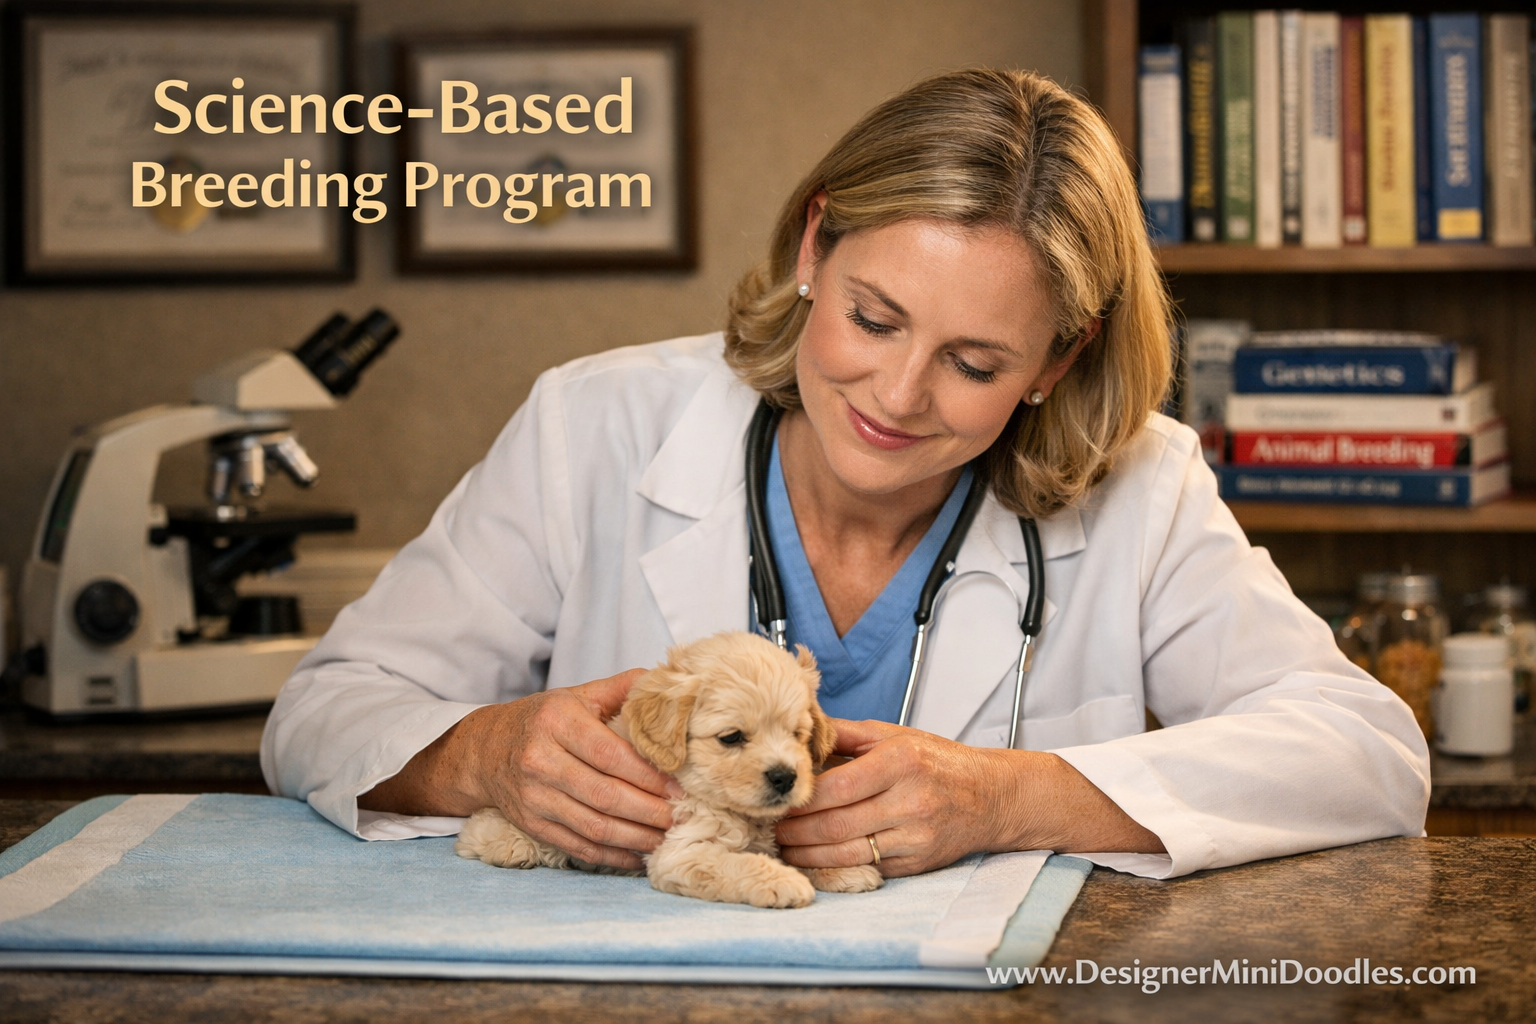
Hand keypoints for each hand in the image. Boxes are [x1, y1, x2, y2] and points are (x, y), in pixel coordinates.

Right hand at [361, 669, 682, 870]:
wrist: (485, 750)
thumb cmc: (543, 719)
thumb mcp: (579, 694)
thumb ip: (624, 688)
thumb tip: (669, 687)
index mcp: (557, 722)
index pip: (611, 755)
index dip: (649, 775)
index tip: (681, 784)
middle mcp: (541, 761)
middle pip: (606, 796)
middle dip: (650, 811)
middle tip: (683, 815)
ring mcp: (534, 798)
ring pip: (595, 827)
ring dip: (637, 838)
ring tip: (668, 837)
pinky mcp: (533, 825)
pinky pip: (579, 847)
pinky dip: (613, 857)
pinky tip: (639, 856)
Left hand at [775, 718, 1025, 876]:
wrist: (992, 797)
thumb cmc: (937, 761)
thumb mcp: (895, 736)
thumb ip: (845, 734)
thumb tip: (800, 729)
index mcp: (901, 762)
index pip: (837, 786)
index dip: (802, 798)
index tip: (779, 799)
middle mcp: (910, 801)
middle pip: (836, 825)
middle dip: (796, 831)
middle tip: (770, 828)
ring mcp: (915, 837)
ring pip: (847, 853)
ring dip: (808, 855)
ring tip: (784, 848)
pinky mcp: (917, 864)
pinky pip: (867, 868)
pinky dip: (837, 867)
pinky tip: (815, 860)